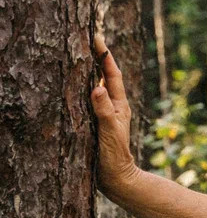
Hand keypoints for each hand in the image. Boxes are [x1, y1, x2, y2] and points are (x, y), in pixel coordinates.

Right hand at [90, 34, 138, 199]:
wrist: (118, 180)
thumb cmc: (115, 157)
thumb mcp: (110, 132)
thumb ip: (104, 111)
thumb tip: (96, 87)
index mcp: (120, 105)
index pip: (111, 75)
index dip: (104, 56)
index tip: (97, 37)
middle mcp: (114, 107)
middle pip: (105, 76)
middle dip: (97, 57)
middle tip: (88, 38)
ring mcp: (106, 115)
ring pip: (97, 87)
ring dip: (90, 70)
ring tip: (81, 54)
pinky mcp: (98, 123)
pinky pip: (90, 100)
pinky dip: (84, 88)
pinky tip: (76, 85)